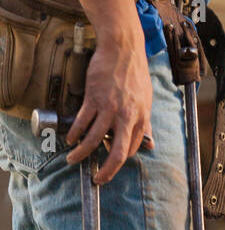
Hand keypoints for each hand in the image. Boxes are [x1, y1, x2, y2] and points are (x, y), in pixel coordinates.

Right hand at [66, 28, 153, 182]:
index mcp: (141, 119)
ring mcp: (109, 109)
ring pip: (94, 139)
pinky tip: (70, 140)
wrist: (123, 50)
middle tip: (98, 179)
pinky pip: (82, 122)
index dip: (120, 158)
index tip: (110, 161)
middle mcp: (126, 117)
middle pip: (117, 152)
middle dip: (107, 170)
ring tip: (73, 160)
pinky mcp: (93, 99)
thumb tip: (149, 144)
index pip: (131, 149)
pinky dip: (74, 134)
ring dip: (82, 153)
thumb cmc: (135, 74)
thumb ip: (145, 123)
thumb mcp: (147, 101)